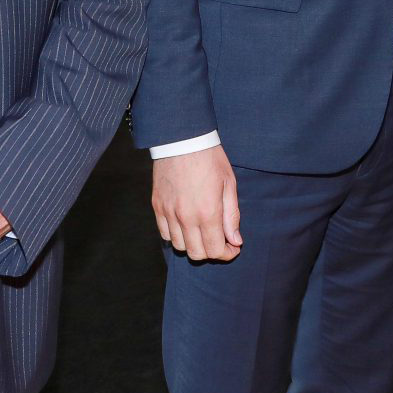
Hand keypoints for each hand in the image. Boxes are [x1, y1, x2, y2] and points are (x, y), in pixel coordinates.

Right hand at [151, 145, 241, 261]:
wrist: (183, 139)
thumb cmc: (209, 159)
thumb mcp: (229, 184)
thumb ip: (232, 215)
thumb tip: (235, 240)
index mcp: (208, 212)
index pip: (215, 250)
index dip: (227, 253)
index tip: (232, 247)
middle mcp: (186, 217)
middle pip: (197, 254)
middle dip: (211, 252)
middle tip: (219, 240)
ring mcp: (169, 212)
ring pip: (179, 246)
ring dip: (192, 245)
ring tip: (201, 232)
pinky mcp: (157, 206)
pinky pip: (164, 233)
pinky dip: (176, 235)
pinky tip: (185, 225)